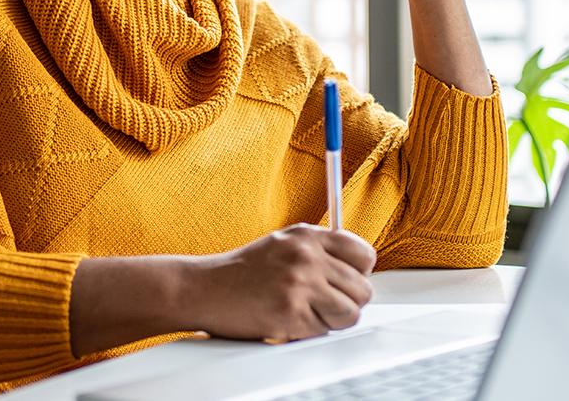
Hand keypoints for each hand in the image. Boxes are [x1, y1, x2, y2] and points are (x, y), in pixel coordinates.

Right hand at [185, 224, 376, 341]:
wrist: (204, 288)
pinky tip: (288, 320)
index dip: (359, 274)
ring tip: (307, 313)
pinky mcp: (291, 312)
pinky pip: (324, 332)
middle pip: (363, 289)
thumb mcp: (283, 244)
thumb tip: (355, 271)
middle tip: (323, 304)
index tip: (345, 282)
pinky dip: (309, 332)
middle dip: (347, 302)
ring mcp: (299, 283)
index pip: (364, 254)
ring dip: (332, 321)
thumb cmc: (242, 271)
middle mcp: (306, 255)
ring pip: (350, 313)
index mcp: (307, 235)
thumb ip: (318, 251)